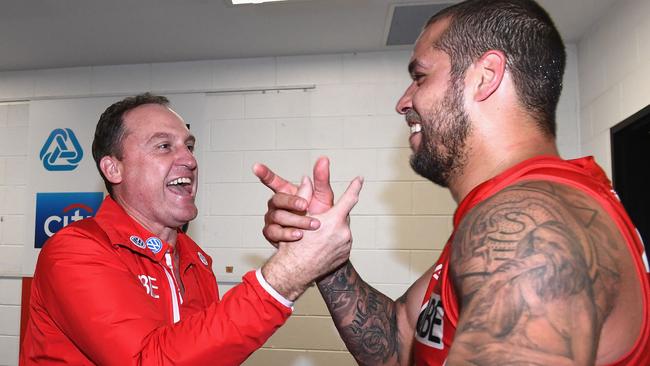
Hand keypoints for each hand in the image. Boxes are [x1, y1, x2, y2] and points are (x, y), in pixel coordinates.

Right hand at [253, 157, 333, 244]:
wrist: (321, 241)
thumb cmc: (321, 217)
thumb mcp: (324, 197)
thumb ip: (322, 180)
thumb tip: (323, 159)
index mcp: (288, 193)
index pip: (273, 181)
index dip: (265, 174)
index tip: (256, 166)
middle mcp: (277, 204)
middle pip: (277, 199)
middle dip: (291, 202)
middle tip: (305, 205)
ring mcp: (273, 219)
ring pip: (277, 216)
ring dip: (296, 220)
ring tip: (312, 224)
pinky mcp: (272, 234)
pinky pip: (274, 232)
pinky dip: (287, 233)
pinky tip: (298, 234)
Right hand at [261, 175, 362, 299]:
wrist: (294, 272)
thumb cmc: (294, 245)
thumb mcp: (298, 217)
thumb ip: (305, 195)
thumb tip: (306, 180)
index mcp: (334, 220)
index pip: (349, 198)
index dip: (354, 187)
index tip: (359, 179)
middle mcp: (344, 233)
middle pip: (342, 217)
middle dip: (334, 216)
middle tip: (321, 221)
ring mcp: (346, 246)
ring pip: (342, 230)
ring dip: (333, 230)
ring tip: (318, 236)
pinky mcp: (344, 256)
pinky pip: (341, 243)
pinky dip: (334, 241)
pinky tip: (321, 246)